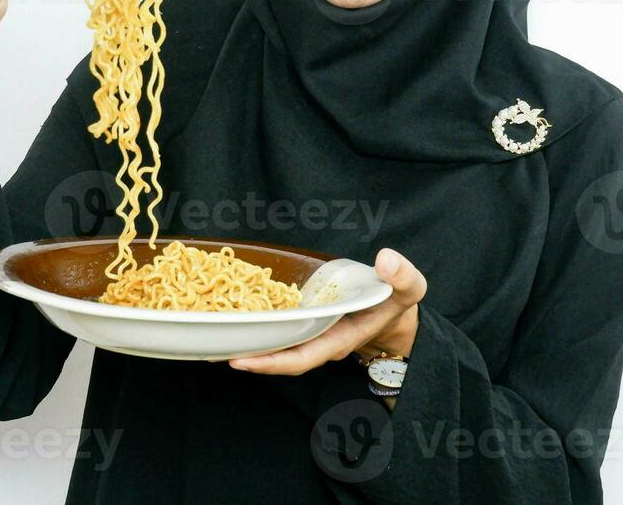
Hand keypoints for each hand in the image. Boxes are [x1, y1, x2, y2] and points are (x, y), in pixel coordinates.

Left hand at [227, 248, 425, 375]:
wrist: (394, 309)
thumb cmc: (398, 300)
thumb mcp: (409, 288)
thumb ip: (402, 276)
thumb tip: (385, 259)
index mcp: (339, 339)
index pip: (301, 358)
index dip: (271, 363)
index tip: (241, 361)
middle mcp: (320, 341)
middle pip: (280, 356)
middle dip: (249, 355)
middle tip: (213, 349)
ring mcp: (311, 333)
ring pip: (276, 343)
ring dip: (249, 340)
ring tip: (215, 333)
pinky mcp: (305, 321)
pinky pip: (279, 327)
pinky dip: (259, 323)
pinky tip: (235, 314)